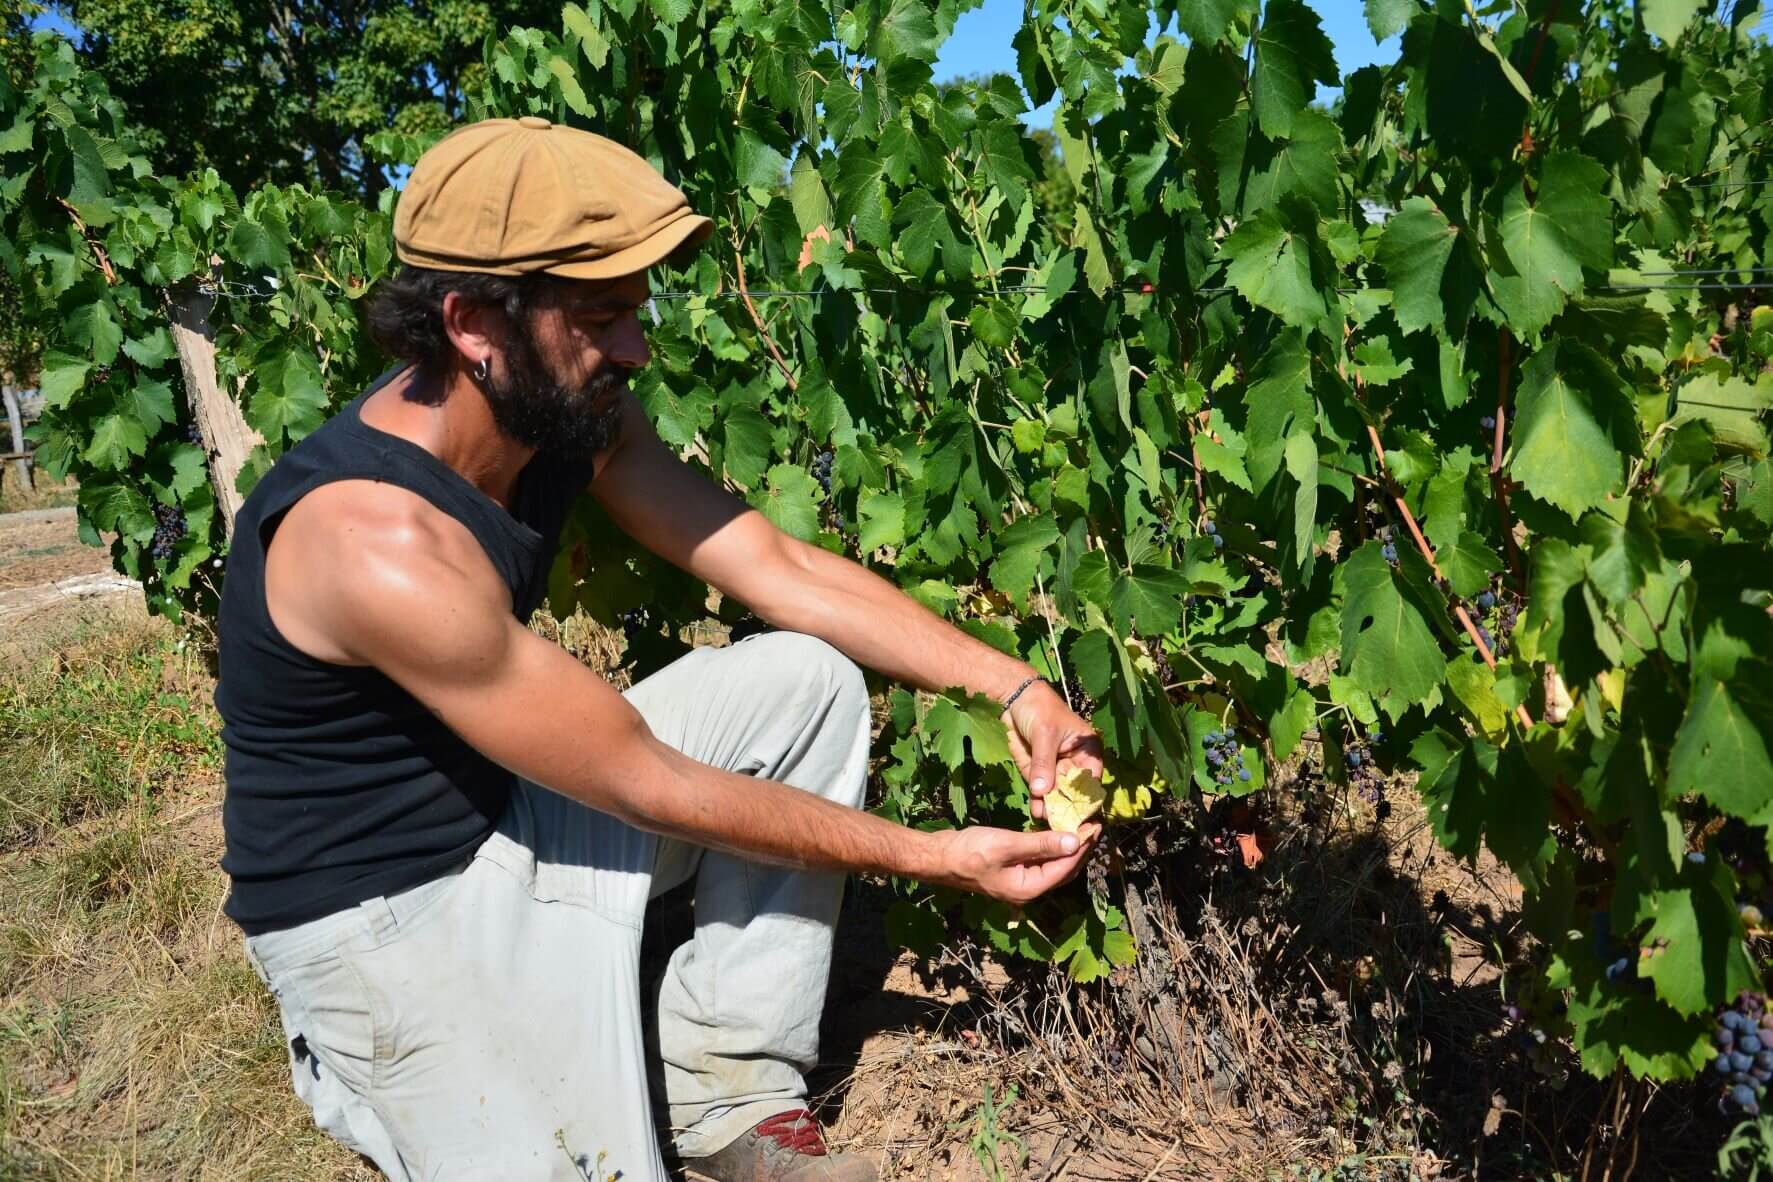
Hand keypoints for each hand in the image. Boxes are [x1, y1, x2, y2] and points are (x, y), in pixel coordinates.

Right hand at [930, 823, 1100, 905]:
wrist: (938, 856)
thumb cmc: (970, 851)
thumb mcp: (1007, 845)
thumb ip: (1041, 844)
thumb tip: (1075, 841)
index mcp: (1029, 889)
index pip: (1065, 868)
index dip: (1082, 847)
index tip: (1094, 825)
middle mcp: (1028, 889)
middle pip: (1063, 870)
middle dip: (1079, 848)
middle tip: (1093, 823)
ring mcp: (1020, 880)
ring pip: (1053, 864)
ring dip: (1067, 846)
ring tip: (1081, 824)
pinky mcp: (1013, 869)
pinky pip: (1040, 859)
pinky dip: (1051, 845)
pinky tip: (1057, 830)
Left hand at [1000, 679, 1104, 822]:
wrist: (1014, 700)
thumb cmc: (1039, 709)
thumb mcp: (1044, 734)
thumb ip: (1044, 763)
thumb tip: (1042, 792)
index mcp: (1087, 752)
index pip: (1091, 781)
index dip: (1089, 800)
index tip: (1084, 818)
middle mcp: (1074, 765)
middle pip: (1076, 794)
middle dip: (1070, 810)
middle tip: (1065, 827)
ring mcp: (1055, 772)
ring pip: (1058, 797)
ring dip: (1053, 810)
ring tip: (1048, 823)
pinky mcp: (1038, 775)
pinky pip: (1041, 794)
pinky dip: (1039, 804)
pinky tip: (1037, 813)